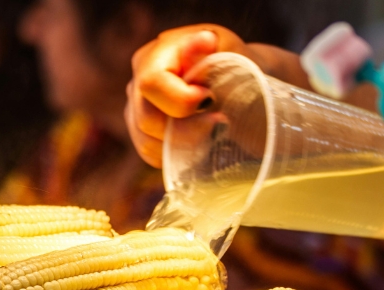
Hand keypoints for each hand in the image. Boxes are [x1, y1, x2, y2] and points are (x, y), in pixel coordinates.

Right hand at [125, 25, 309, 167]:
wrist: (246, 91)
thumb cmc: (243, 71)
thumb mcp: (236, 57)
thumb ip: (215, 56)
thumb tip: (204, 41)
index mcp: (159, 52)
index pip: (151, 83)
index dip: (180, 101)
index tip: (211, 100)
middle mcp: (139, 78)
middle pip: (147, 119)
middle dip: (187, 130)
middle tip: (221, 123)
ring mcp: (137, 107)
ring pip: (147, 141)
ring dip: (185, 145)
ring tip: (215, 132)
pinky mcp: (141, 131)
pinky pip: (150, 154)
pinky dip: (176, 155)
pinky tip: (200, 143)